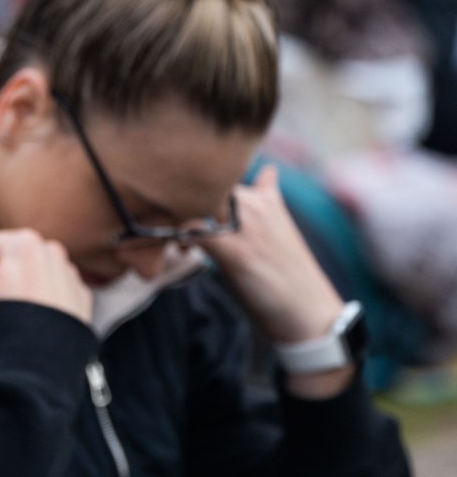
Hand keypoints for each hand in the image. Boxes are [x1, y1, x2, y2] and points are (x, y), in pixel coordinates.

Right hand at [0, 200, 92, 323]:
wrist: (42, 364)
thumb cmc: (5, 320)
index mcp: (24, 241)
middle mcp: (52, 251)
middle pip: (9, 262)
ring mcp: (70, 274)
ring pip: (31, 278)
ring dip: (17, 294)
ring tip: (7, 321)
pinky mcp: (81, 298)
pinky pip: (53, 294)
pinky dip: (41, 304)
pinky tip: (31, 324)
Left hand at [199, 165, 352, 397]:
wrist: (308, 311)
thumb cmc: (288, 271)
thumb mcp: (280, 225)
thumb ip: (268, 196)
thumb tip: (270, 170)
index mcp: (266, 198)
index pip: (220, 173)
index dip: (195, 186)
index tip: (182, 199)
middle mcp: (256, 204)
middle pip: (203, 185)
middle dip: (182, 200)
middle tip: (172, 219)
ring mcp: (245, 225)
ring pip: (195, 203)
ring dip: (178, 217)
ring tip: (180, 236)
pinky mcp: (235, 251)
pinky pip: (193, 231)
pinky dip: (180, 238)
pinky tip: (182, 249)